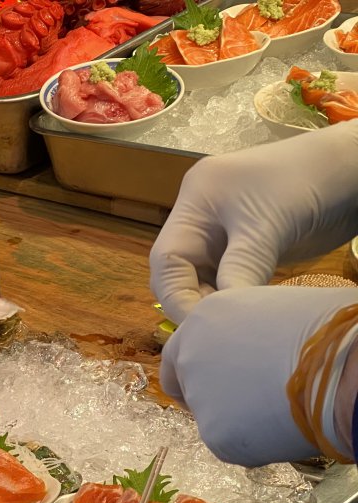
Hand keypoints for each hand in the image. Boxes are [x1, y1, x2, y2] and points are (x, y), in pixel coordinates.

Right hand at [150, 122, 357, 323]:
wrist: (356, 167)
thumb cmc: (309, 180)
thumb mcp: (270, 224)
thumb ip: (241, 268)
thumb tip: (219, 318)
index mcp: (195, 202)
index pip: (166, 259)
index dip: (176, 296)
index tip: (200, 326)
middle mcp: (203, 218)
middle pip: (179, 272)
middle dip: (194, 302)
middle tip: (219, 331)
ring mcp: (225, 232)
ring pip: (204, 280)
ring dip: (217, 304)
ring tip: (236, 326)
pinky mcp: (249, 246)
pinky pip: (230, 280)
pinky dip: (236, 298)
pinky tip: (249, 314)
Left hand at [160, 285, 357, 466]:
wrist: (347, 365)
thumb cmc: (329, 328)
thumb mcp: (277, 310)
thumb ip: (251, 330)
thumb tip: (262, 345)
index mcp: (205, 318)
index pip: (181, 353)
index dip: (200, 370)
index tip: (218, 380)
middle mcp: (191, 356)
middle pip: (187, 387)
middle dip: (211, 398)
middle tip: (245, 406)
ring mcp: (200, 397)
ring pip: (214, 418)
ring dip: (239, 420)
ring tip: (282, 410)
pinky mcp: (216, 434)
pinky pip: (234, 444)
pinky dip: (256, 442)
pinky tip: (286, 428)